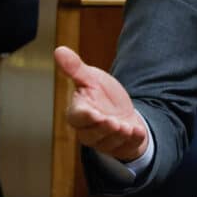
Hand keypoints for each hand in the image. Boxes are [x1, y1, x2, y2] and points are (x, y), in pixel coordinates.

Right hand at [56, 45, 148, 161]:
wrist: (123, 110)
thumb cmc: (102, 95)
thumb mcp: (91, 78)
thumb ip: (75, 68)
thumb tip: (59, 50)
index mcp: (78, 113)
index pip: (77, 118)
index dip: (85, 117)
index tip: (94, 114)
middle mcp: (88, 130)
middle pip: (91, 135)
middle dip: (104, 129)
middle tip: (114, 122)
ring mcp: (104, 141)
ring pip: (108, 143)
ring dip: (118, 136)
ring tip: (126, 127)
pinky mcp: (120, 147)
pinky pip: (126, 147)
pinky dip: (133, 140)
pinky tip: (138, 131)